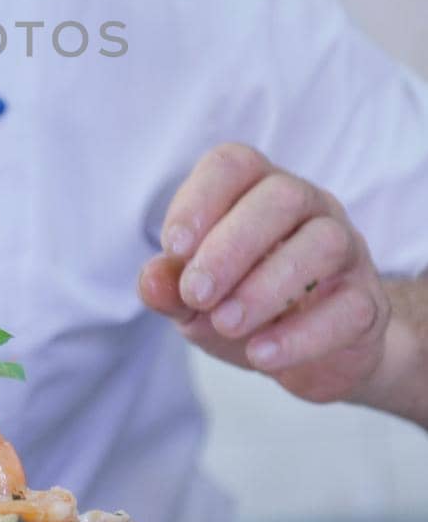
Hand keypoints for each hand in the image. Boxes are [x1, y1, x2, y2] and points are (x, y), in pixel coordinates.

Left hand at [138, 143, 389, 402]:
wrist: (303, 358)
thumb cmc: (237, 306)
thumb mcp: (192, 300)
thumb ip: (169, 286)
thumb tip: (152, 280)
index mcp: (255, 188)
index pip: (233, 164)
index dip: (200, 200)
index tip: (173, 249)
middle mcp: (307, 205)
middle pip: (282, 196)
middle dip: (231, 246)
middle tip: (196, 294)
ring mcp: (346, 248)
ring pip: (324, 243)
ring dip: (268, 286)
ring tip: (226, 323)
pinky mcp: (369, 301)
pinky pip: (349, 306)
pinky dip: (301, 334)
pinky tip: (261, 354)